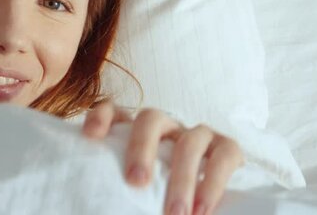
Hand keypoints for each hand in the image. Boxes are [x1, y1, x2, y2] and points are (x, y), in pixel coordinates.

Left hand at [81, 99, 243, 214]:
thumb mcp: (137, 187)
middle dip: (142, 148)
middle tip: (136, 182)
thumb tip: (99, 205)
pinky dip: (213, 182)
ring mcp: (196, 134)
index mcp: (137, 132)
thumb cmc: (155, 192)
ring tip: (175, 213)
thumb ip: (119, 188)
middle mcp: (166, 127)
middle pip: (151, 120)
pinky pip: (224, 155)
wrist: (200, 202)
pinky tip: (202, 209)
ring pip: (189, 141)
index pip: (115, 111)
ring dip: (182, 177)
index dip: (102, 117)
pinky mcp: (226, 148)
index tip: (90, 136)